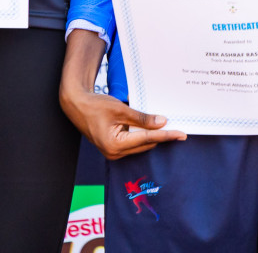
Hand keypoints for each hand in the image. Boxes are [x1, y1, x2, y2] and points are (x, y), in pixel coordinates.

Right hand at [61, 88, 187, 158]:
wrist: (77, 105)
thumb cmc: (95, 106)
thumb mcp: (121, 110)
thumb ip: (142, 118)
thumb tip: (161, 123)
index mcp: (115, 145)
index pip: (147, 139)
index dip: (166, 135)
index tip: (181, 134)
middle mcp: (114, 153)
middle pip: (145, 144)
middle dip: (161, 136)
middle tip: (178, 129)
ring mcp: (113, 152)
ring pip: (140, 144)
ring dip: (151, 135)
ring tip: (165, 125)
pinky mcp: (113, 148)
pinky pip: (133, 143)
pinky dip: (142, 135)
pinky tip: (150, 127)